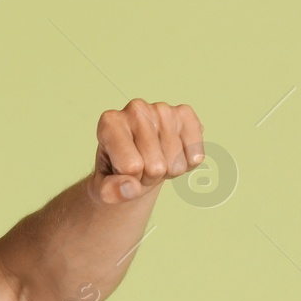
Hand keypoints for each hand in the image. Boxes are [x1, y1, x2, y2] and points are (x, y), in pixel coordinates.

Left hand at [90, 99, 204, 203]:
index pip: (131, 167)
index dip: (131, 180)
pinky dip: (188, 163)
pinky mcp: (184, 113)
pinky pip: (196, 153)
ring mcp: (162, 108)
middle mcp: (135, 108)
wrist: (136, 161)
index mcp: (109, 123)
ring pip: (176, 163)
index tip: (124, 171)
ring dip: (168, 171)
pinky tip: (175, 154)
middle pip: (156, 167)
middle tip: (142, 167)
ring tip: (156, 159)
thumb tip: (130, 188)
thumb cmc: (117, 172)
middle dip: (150, 176)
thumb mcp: (105, 188)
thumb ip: (110, 191)